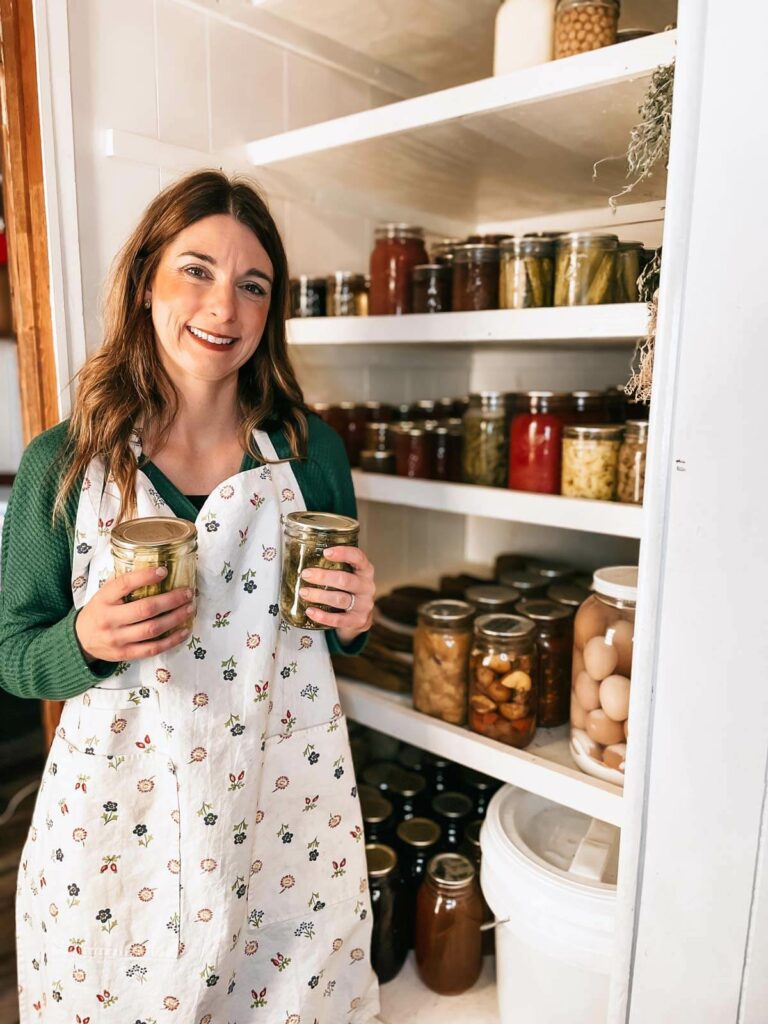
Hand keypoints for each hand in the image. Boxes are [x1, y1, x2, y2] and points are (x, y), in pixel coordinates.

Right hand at [75, 566, 194, 664]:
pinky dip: (172, 640)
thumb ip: (125, 586)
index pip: (124, 584)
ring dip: (176, 618)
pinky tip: (184, 631)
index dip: (145, 577)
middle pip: (145, 609)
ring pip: (152, 629)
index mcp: (103, 599)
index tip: (164, 571)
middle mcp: (109, 619)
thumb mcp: (104, 594)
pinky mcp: (125, 654)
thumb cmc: (100, 611)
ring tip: (190, 609)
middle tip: (188, 593)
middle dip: (171, 600)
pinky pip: (152, 648)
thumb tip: (158, 571)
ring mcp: (117, 639)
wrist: (80, 640)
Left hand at [299, 546, 374, 643]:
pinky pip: (338, 619)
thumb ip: (335, 566)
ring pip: (340, 599)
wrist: (360, 617)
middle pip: (345, 580)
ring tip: (303, 592)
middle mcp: (367, 587)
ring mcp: (364, 605)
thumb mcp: (348, 574)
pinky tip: (310, 611)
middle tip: (306, 574)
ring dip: (319, 595)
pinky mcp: (357, 621)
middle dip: (323, 577)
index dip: (343, 553)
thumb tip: (303, 556)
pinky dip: (323, 616)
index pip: (358, 557)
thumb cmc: (348, 590)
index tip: (326, 552)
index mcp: (365, 571)